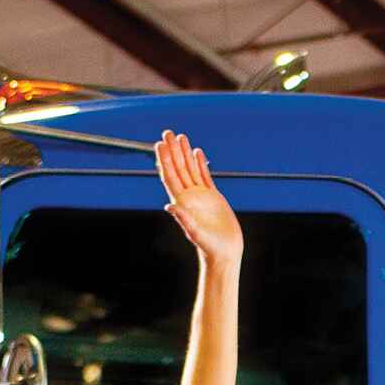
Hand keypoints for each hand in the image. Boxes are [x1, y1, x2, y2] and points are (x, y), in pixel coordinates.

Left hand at [157, 130, 241, 267]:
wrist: (224, 252)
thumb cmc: (209, 246)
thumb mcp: (195, 232)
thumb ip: (183, 219)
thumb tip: (170, 206)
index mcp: (182, 202)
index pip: (170, 176)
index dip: (165, 159)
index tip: (160, 144)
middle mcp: (189, 196)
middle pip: (178, 168)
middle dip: (173, 150)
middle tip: (167, 132)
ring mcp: (201, 196)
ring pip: (190, 169)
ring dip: (185, 153)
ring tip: (181, 137)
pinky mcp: (213, 197)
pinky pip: (205, 176)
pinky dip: (201, 163)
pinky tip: (197, 152)